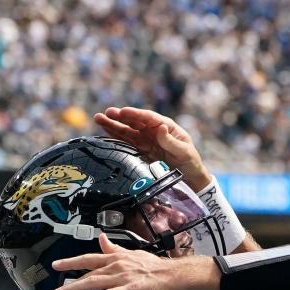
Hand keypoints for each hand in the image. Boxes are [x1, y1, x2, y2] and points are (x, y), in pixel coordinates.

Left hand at [52, 233, 215, 289]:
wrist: (176, 275)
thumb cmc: (158, 267)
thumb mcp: (134, 253)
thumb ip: (115, 248)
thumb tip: (102, 238)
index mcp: (118, 258)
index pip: (90, 258)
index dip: (72, 261)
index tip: (57, 264)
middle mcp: (117, 266)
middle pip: (88, 273)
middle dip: (69, 280)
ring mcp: (123, 278)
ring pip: (94, 283)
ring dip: (76, 289)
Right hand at [93, 107, 211, 191]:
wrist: (190, 178)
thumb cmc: (190, 162)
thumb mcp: (184, 152)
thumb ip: (171, 141)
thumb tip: (159, 127)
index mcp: (166, 127)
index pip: (148, 118)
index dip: (135, 114)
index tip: (122, 112)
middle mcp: (154, 131)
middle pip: (135, 121)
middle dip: (120, 117)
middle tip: (106, 113)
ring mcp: (146, 140)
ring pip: (127, 130)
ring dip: (113, 125)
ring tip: (99, 118)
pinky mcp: (141, 150)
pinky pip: (127, 142)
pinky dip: (115, 137)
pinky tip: (105, 132)